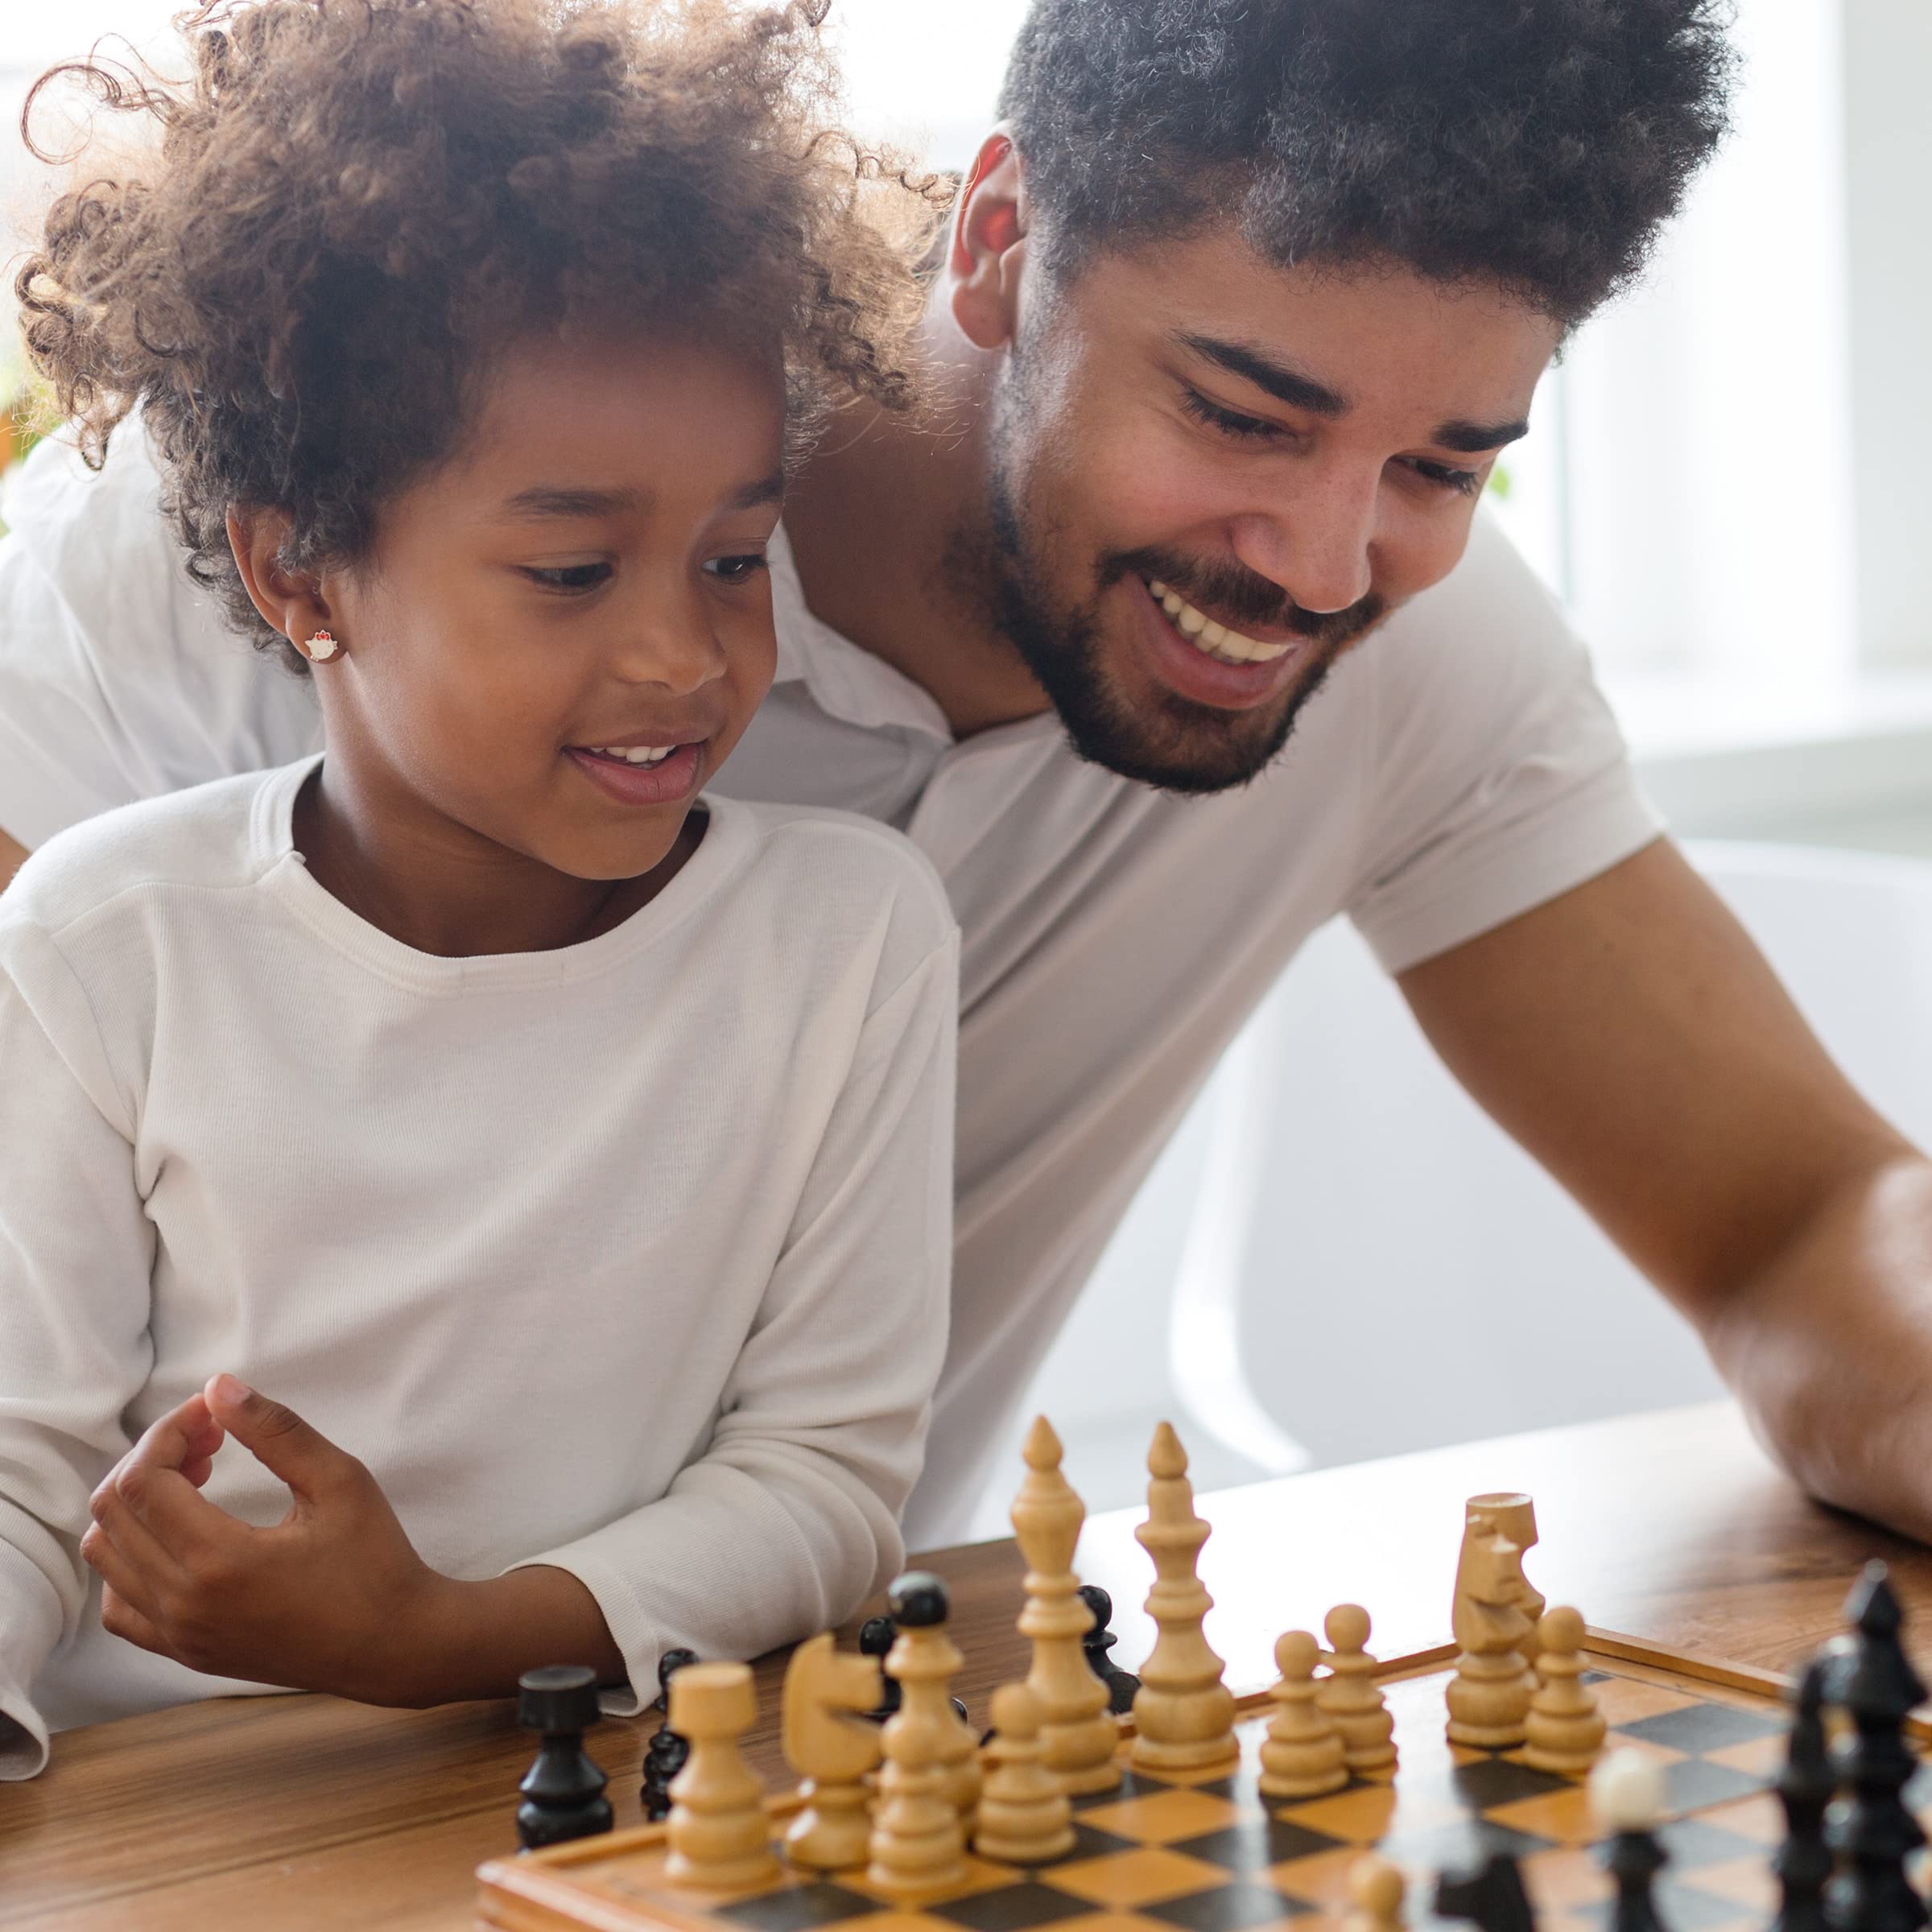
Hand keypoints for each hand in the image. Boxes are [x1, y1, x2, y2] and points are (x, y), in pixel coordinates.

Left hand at [80, 1374, 453, 1704]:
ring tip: (196, 1482)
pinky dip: (131, 1558)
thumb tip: (217, 1387)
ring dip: (138, 1503)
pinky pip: (119, 1604)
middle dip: (153, 1457)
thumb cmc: (376, 1561)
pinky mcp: (184, 1652)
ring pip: (106, 1554)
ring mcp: (178, 1635)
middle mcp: (183, 1604)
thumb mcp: (340, 1481)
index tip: (214, 1414)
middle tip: (211, 1439)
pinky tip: (179, 1536)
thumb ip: (277, 1430)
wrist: (392, 1645)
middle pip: (113, 1510)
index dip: (169, 1431)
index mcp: (220, 1562)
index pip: (144, 1479)